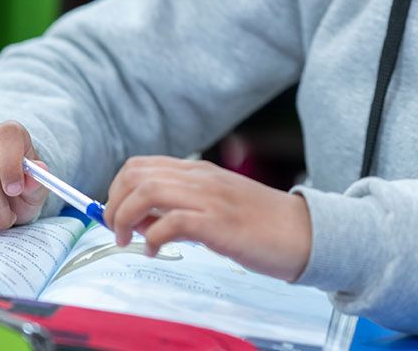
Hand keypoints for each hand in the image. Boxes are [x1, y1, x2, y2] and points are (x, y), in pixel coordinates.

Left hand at [105, 157, 313, 281]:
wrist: (304, 232)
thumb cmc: (261, 224)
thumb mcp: (216, 207)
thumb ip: (180, 208)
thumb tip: (140, 221)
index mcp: (198, 171)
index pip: (140, 166)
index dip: (116, 190)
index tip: (115, 214)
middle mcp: (200, 178)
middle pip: (136, 175)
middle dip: (113, 203)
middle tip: (115, 230)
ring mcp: (209, 198)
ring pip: (147, 192)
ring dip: (126, 218)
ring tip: (128, 240)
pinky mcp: (218, 223)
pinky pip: (171, 222)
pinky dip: (153, 238)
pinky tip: (155, 252)